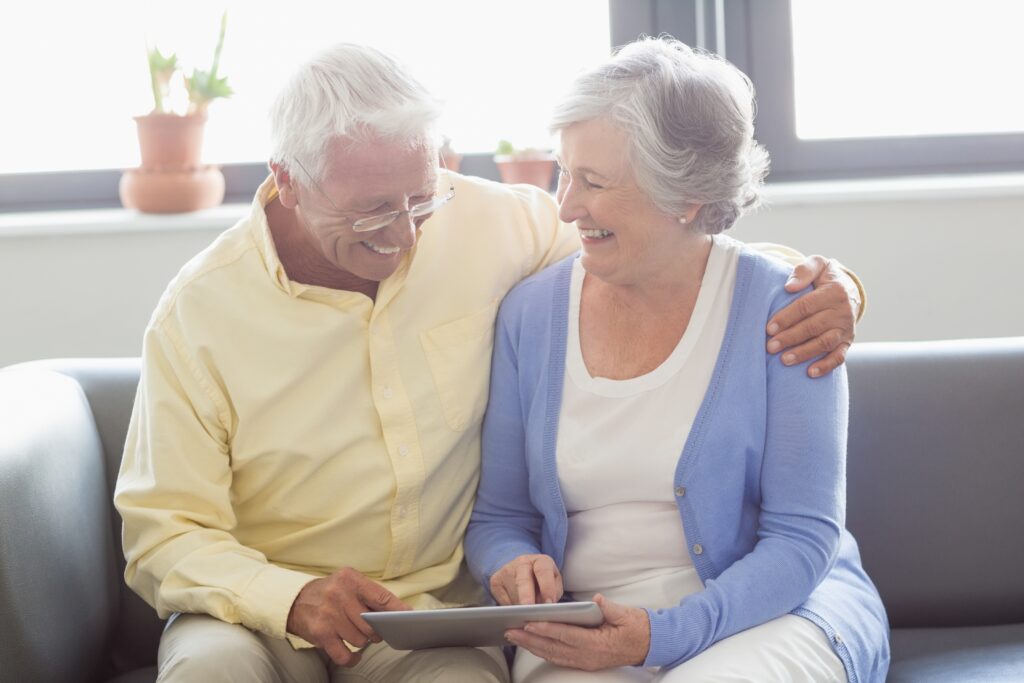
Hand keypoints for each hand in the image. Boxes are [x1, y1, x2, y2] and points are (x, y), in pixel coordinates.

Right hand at [286, 567, 409, 666]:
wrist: (294, 600)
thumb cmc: (329, 593)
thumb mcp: (348, 583)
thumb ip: (370, 594)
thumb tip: (399, 611)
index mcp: (350, 579)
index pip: (380, 597)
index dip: (397, 609)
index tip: (409, 616)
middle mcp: (339, 595)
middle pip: (371, 624)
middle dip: (375, 630)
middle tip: (373, 630)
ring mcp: (329, 615)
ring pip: (360, 640)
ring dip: (361, 641)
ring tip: (355, 634)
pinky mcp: (321, 633)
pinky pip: (345, 655)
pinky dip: (353, 658)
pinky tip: (355, 654)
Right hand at [490, 554, 563, 605]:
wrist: (519, 570)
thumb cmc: (541, 579)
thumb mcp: (554, 581)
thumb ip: (554, 592)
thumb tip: (546, 606)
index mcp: (539, 561)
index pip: (543, 571)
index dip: (547, 587)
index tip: (549, 602)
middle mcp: (522, 563)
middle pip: (523, 581)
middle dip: (527, 597)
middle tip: (530, 610)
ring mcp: (506, 571)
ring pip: (513, 595)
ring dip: (521, 608)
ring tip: (528, 615)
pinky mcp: (495, 581)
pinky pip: (503, 601)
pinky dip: (511, 609)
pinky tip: (517, 611)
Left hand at [505, 593, 649, 669]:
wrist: (649, 644)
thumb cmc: (637, 627)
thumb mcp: (626, 614)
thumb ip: (609, 608)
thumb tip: (596, 599)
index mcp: (597, 643)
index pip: (566, 635)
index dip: (546, 629)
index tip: (529, 623)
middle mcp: (588, 656)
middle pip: (553, 648)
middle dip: (530, 639)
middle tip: (510, 630)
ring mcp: (585, 662)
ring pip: (553, 655)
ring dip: (532, 647)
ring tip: (514, 637)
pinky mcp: (584, 662)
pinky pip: (559, 658)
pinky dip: (542, 651)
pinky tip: (531, 645)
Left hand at [766, 255, 860, 377]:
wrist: (848, 289)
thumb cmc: (825, 277)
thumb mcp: (818, 264)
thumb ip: (804, 270)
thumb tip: (789, 286)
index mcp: (834, 292)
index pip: (806, 307)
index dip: (787, 318)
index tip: (769, 328)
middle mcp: (843, 311)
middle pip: (813, 327)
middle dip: (790, 338)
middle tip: (770, 346)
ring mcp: (846, 329)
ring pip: (824, 343)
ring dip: (804, 353)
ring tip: (784, 360)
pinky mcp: (847, 342)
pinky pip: (839, 357)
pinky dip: (826, 366)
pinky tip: (810, 373)